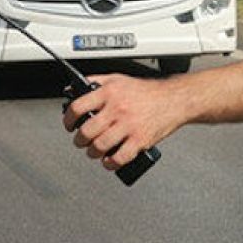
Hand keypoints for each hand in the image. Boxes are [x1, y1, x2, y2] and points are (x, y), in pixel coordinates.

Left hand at [62, 74, 189, 170]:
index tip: (69, 125)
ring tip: (94, 151)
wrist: (174, 100)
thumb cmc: (147, 91)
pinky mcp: (140, 140)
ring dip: (92, 153)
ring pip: (100, 146)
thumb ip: (96, 82)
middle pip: (87, 131)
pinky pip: (119, 158)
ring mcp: (129, 126)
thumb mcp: (118, 79)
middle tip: (81, 141)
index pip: (78, 107)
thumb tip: (73, 89)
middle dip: (80, 140)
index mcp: (109, 93)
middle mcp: (117, 108)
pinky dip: (110, 163)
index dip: (68, 120)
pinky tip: (109, 160)